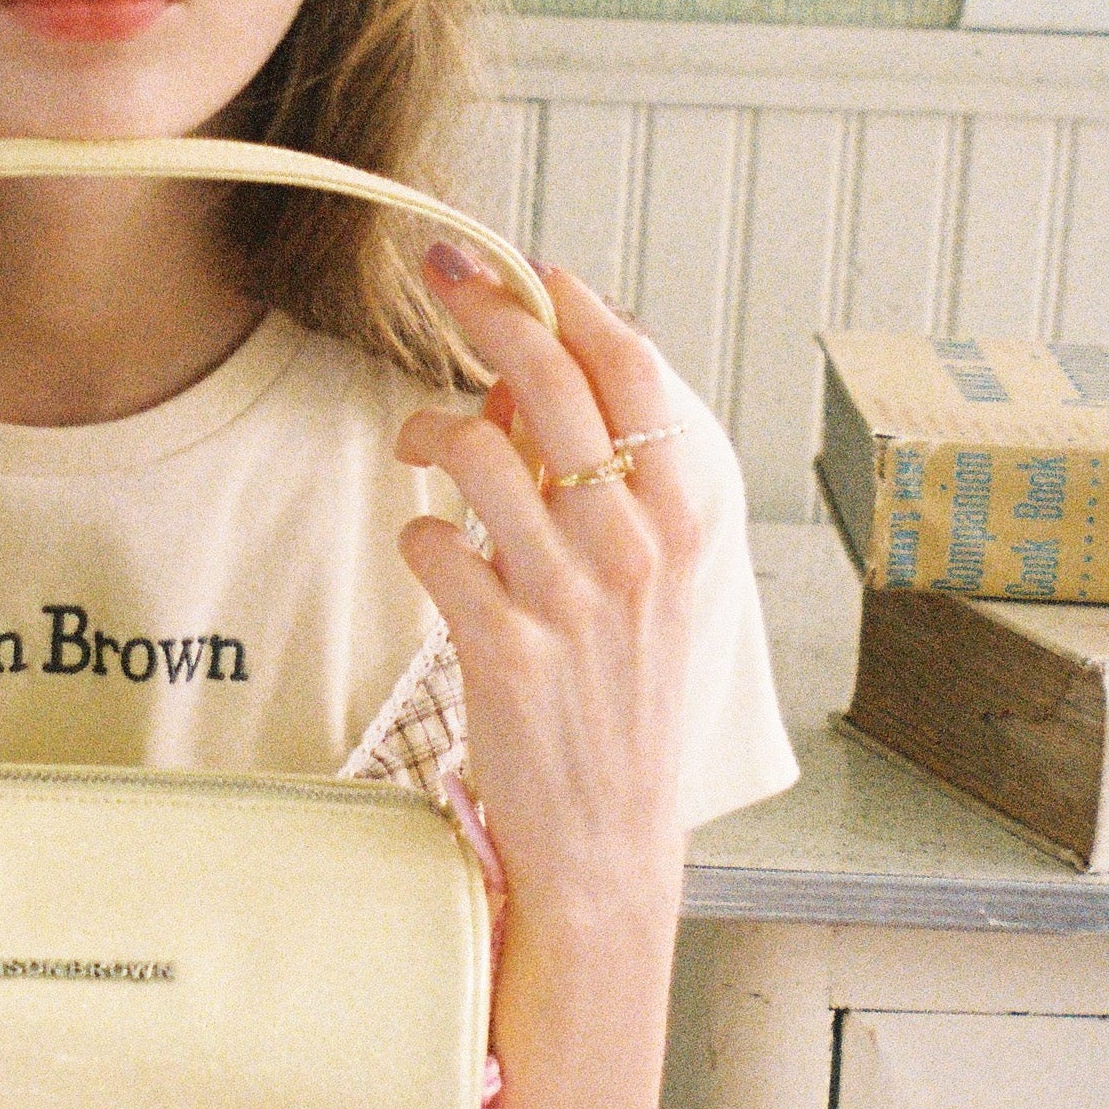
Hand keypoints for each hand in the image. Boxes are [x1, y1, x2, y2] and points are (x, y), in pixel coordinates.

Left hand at [392, 252, 698, 937]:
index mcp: (690, 521)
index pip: (635, 372)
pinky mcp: (502, 648)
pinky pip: (434, 543)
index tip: (532, 272)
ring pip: (478, 450)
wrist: (610, 836)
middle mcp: (635, 549)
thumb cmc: (629, 703)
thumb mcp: (662, 585)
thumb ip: (617, 488)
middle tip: (445, 284)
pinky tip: (430, 548)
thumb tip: (539, 395)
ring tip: (418, 443)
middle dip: (488, 313)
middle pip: (551, 384)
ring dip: (430, 428)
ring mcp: (567, 598)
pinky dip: (419, 532)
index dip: (574, 307)